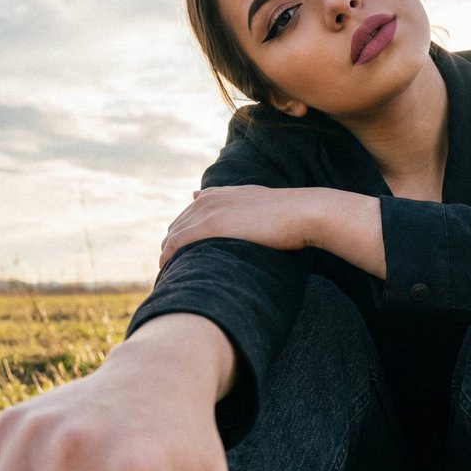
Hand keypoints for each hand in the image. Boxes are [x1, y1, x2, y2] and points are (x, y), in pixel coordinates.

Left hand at [161, 185, 387, 278]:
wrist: (303, 212)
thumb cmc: (289, 214)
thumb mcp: (261, 204)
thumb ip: (242, 206)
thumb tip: (238, 212)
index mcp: (219, 194)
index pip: (188, 215)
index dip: (182, 234)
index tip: (180, 254)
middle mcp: (209, 199)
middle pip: (177, 225)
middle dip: (171, 247)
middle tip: (170, 270)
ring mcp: (209, 210)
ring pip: (173, 234)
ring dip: (167, 255)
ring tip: (167, 275)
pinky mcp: (212, 225)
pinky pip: (178, 243)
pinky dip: (169, 256)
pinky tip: (167, 270)